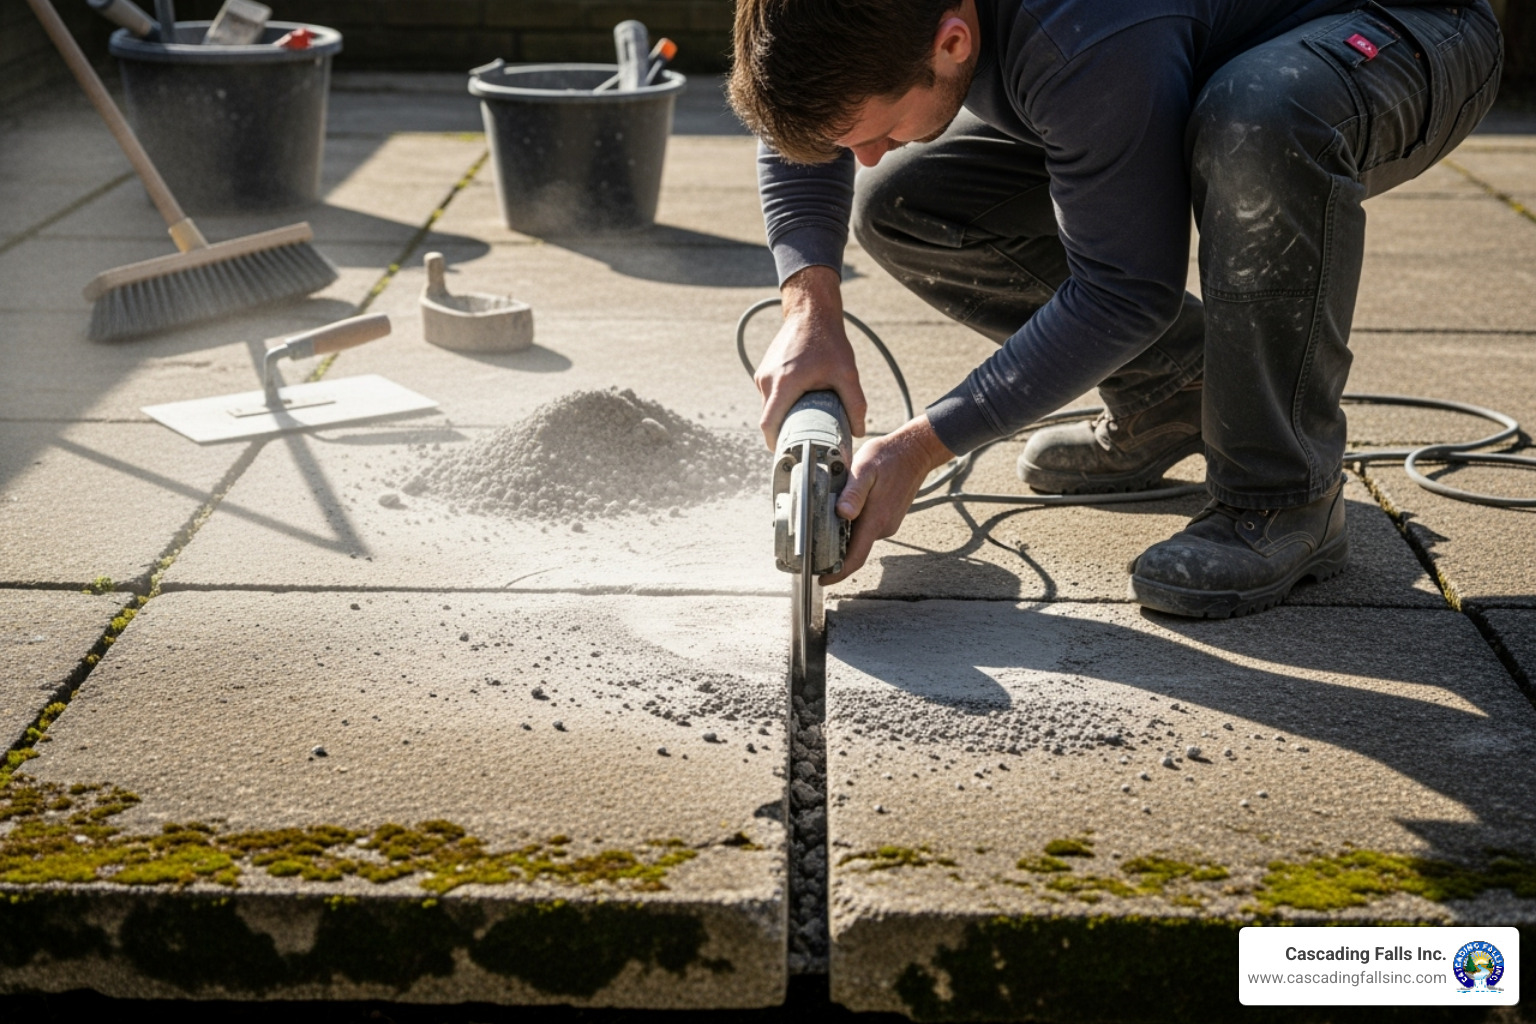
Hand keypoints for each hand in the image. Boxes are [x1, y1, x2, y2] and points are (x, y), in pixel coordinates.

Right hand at [755, 265, 867, 446]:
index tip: (787, 453)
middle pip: (769, 418)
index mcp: (784, 383)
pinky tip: (800, 398)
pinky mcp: (763, 370)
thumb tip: (859, 431)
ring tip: (805, 416)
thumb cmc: (828, 341)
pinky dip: (782, 402)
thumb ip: (855, 404)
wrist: (810, 312)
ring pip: (769, 407)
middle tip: (803, 438)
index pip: (769, 424)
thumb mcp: (847, 373)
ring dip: (784, 415)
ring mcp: (762, 374)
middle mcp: (767, 380)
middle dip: (784, 431)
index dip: (775, 443)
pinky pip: (770, 395)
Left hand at [820, 415, 954, 584]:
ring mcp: (887, 523)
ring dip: (842, 533)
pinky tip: (841, 510)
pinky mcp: (888, 517)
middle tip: (810, 544)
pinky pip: (866, 527)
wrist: (915, 451)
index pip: (855, 558)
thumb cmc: (889, 457)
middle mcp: (883, 527)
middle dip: (833, 551)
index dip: (837, 574)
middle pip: (853, 548)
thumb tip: (843, 514)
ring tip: (822, 520)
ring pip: (859, 536)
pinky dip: (852, 524)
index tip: (821, 581)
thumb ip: (853, 492)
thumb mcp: (865, 469)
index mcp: (875, 520)